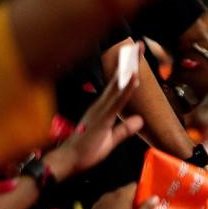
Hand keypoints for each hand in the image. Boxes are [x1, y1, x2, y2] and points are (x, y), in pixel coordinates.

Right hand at [46, 57, 145, 180]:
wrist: (68, 163)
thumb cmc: (85, 152)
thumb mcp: (111, 140)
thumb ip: (125, 129)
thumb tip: (139, 120)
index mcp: (103, 108)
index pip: (119, 86)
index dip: (129, 71)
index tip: (137, 56)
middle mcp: (101, 105)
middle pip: (119, 80)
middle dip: (130, 62)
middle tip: (139, 45)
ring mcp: (101, 110)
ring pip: (118, 86)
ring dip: (129, 69)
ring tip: (137, 54)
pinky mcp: (102, 118)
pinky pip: (117, 100)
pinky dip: (126, 88)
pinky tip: (134, 78)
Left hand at [87, 185, 155, 208]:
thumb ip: (146, 208)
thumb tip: (155, 196)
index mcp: (123, 194)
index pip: (135, 185)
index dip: (142, 192)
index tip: (146, 201)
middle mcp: (111, 194)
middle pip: (125, 192)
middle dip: (132, 200)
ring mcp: (101, 201)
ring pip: (115, 200)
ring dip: (121, 206)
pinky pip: (107, 207)